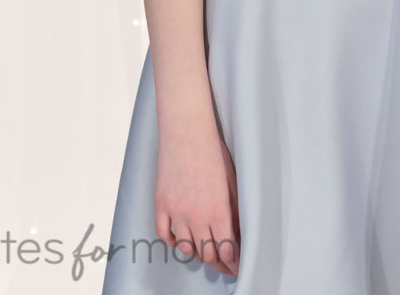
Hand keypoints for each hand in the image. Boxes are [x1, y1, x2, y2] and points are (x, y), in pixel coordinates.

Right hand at [154, 122, 241, 275]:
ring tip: (206, 254)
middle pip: (206, 252)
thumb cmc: (213, 153)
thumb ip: (235, 210)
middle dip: (219, 263)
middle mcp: (196, 216)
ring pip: (185, 247)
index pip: (226, 249)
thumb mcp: (233, 182)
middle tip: (225, 266)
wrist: (187, 133)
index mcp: (218, 210)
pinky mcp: (161, 205)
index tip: (237, 265)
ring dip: (198, 254)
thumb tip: (238, 232)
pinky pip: (164, 235)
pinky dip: (173, 242)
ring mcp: (176, 212)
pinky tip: (182, 241)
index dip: (233, 261)